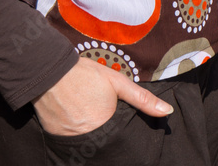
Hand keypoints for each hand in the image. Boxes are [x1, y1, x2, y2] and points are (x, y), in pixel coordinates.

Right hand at [33, 55, 172, 136]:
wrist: (50, 71)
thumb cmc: (86, 74)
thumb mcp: (117, 82)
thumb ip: (143, 99)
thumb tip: (167, 112)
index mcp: (107, 128)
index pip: (122, 143)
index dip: (125, 137)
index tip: (122, 129)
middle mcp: (89, 140)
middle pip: (106, 146)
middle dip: (109, 138)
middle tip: (106, 122)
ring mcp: (71, 141)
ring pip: (89, 146)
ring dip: (93, 137)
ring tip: (92, 120)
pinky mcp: (57, 139)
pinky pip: (72, 143)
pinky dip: (77, 136)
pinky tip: (77, 120)